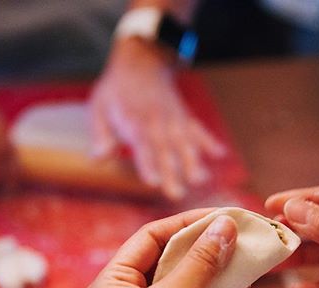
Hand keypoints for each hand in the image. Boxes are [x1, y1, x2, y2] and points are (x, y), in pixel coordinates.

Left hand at [85, 209, 245, 287]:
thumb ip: (200, 262)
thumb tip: (223, 226)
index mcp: (113, 283)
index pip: (149, 238)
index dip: (185, 223)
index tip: (219, 214)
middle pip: (170, 260)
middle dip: (204, 246)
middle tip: (237, 232)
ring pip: (188, 286)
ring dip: (217, 271)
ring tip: (246, 253)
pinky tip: (243, 284)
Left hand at [89, 38, 224, 199]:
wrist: (140, 61)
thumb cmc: (116, 89)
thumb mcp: (99, 107)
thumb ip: (100, 134)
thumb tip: (100, 158)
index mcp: (135, 121)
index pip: (142, 146)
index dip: (148, 164)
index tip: (152, 182)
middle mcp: (157, 121)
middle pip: (165, 150)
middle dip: (172, 172)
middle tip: (176, 195)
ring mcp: (173, 118)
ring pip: (185, 141)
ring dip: (193, 160)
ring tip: (200, 180)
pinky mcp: (183, 116)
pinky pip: (197, 128)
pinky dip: (208, 140)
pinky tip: (220, 154)